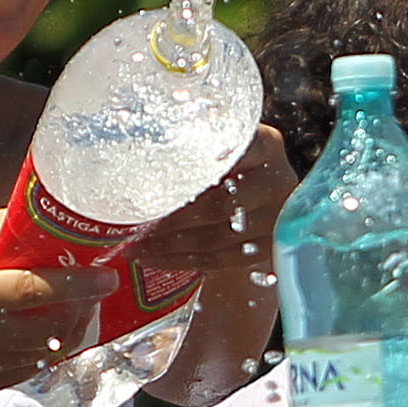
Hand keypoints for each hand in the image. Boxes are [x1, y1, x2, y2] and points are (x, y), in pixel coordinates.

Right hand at [0, 208, 114, 394]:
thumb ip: (13, 230)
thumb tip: (64, 224)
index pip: (37, 292)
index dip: (79, 284)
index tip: (108, 275)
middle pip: (51, 330)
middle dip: (82, 309)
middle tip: (93, 288)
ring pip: (47, 354)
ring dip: (68, 329)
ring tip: (72, 304)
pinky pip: (30, 369)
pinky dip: (45, 348)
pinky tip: (44, 326)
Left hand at [126, 126, 292, 285]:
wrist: (270, 201)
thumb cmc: (237, 167)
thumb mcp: (227, 147)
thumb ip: (198, 148)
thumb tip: (139, 155)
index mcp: (267, 146)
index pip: (235, 150)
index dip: (198, 164)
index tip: (155, 172)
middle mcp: (276, 182)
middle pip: (218, 203)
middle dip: (169, 218)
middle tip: (132, 222)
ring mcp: (275, 220)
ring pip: (214, 236)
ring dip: (169, 244)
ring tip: (134, 244)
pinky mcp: (265, 250)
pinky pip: (218, 260)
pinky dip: (181, 261)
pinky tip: (152, 258)